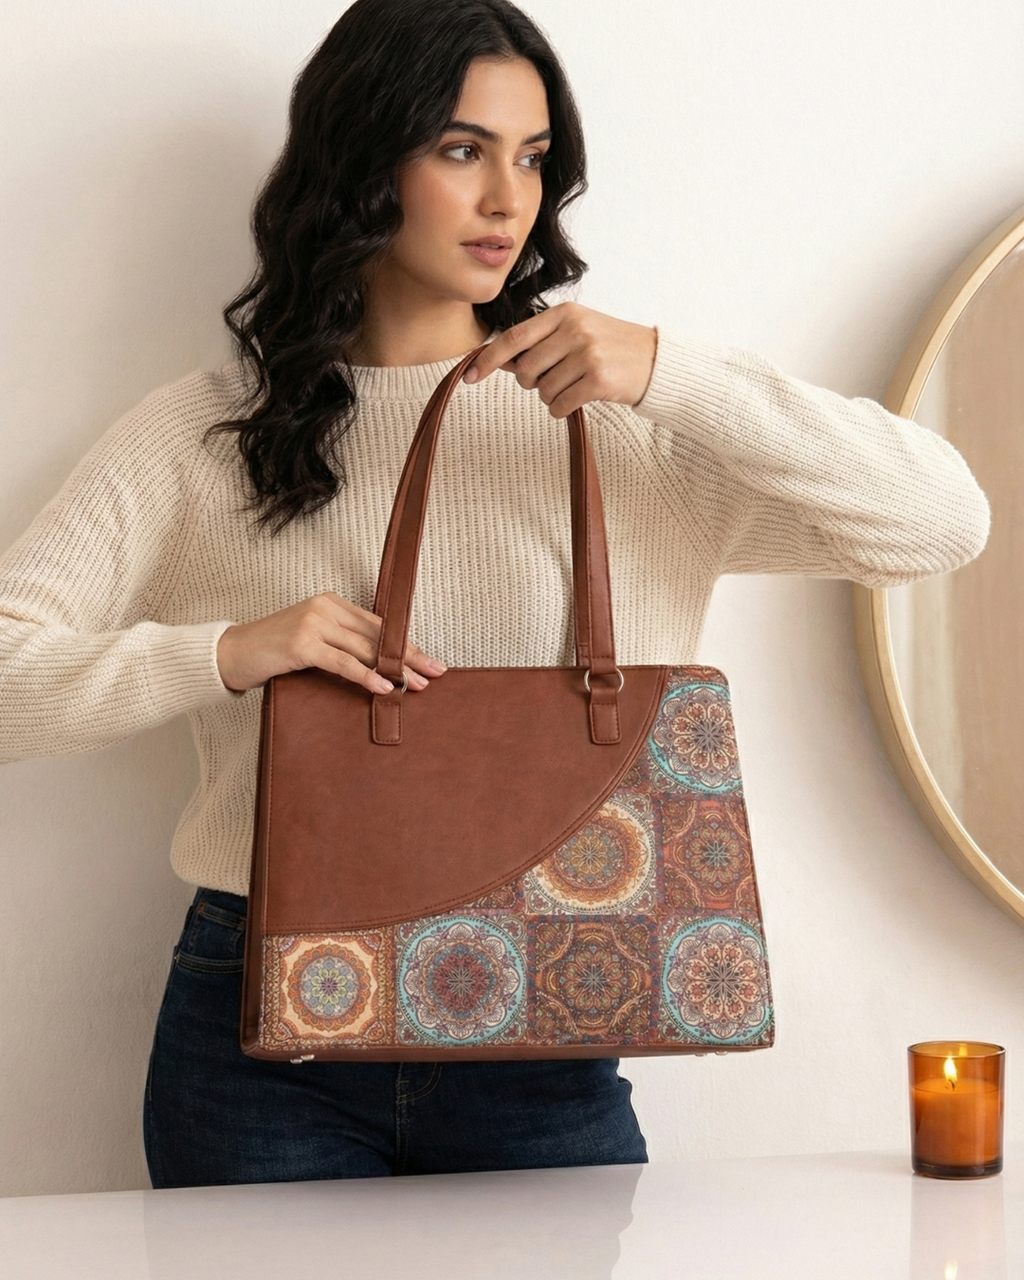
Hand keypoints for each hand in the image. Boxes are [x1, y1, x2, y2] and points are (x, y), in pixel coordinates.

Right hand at [216, 593, 444, 694]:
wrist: (230, 654)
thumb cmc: (272, 653)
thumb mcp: (312, 643)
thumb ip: (341, 648)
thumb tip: (379, 670)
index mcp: (331, 603)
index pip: (378, 625)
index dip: (406, 644)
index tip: (428, 661)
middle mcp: (325, 608)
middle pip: (378, 635)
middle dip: (409, 657)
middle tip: (434, 674)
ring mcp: (314, 623)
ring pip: (365, 648)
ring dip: (394, 669)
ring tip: (415, 686)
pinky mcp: (303, 643)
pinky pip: (343, 663)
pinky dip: (366, 676)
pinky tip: (384, 687)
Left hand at [463, 302, 655, 417]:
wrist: (655, 360)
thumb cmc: (611, 347)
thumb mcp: (577, 331)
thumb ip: (540, 342)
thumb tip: (496, 358)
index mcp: (565, 314)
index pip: (515, 337)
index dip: (488, 359)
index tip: (469, 376)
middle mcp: (575, 330)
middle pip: (525, 369)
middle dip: (532, 382)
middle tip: (554, 378)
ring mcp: (587, 355)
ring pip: (542, 391)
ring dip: (551, 397)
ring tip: (574, 386)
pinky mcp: (598, 381)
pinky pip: (559, 405)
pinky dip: (562, 409)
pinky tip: (579, 399)